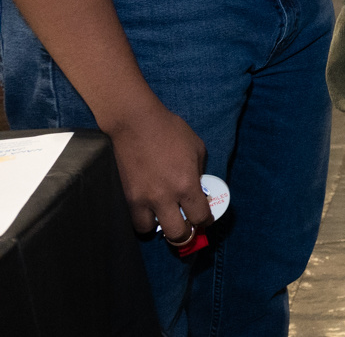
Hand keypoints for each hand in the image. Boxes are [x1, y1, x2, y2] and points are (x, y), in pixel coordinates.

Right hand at [103, 101, 209, 240]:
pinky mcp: (125, 197)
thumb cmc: (171, 131)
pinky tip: (147, 208)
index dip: (205, 221)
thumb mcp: (196, 148)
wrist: (135, 124)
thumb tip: (197, 187)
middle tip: (185, 225)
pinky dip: (142, 217)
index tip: (204, 219)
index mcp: (187, 185)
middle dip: (185, 233)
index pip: (200, 217)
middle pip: (177, 234)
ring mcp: (142, 199)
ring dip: (159, 225)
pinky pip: (134, 219)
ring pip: (150, 230)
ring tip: (162, 215)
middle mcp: (165, 197)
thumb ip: (198, 172)